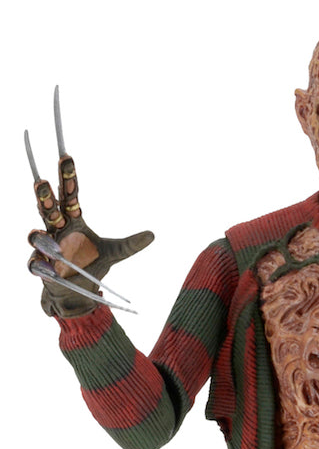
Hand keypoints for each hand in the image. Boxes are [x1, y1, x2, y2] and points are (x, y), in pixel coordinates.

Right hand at [26, 105, 152, 315]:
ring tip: (44, 238)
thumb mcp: (115, 254)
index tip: (67, 157)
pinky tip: (43, 265)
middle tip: (42, 183)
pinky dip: (38, 264)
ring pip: (37, 236)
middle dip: (44, 197)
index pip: (70, 195)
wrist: (77, 291)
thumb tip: (153, 234)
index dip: (68, 177)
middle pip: (48, 209)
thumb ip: (130, 244)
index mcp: (72, 220)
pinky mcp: (41, 269)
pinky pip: (35, 265)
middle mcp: (56, 230)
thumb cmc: (91, 265)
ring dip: (38, 235)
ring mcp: (46, 249)